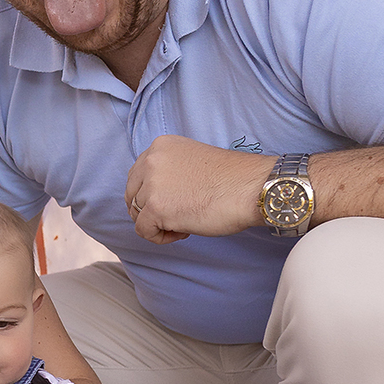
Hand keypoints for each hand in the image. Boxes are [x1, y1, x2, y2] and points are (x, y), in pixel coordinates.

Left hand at [126, 136, 267, 243]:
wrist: (252, 187)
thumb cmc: (230, 179)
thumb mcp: (190, 161)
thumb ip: (167, 171)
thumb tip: (151, 196)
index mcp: (159, 146)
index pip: (137, 176)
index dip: (152, 194)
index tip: (174, 201)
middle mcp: (150, 161)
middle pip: (132, 195)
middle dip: (150, 210)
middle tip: (177, 215)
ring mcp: (151, 184)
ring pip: (137, 214)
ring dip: (159, 223)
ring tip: (186, 221)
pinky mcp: (155, 208)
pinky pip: (143, 231)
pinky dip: (160, 237)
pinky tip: (183, 231)